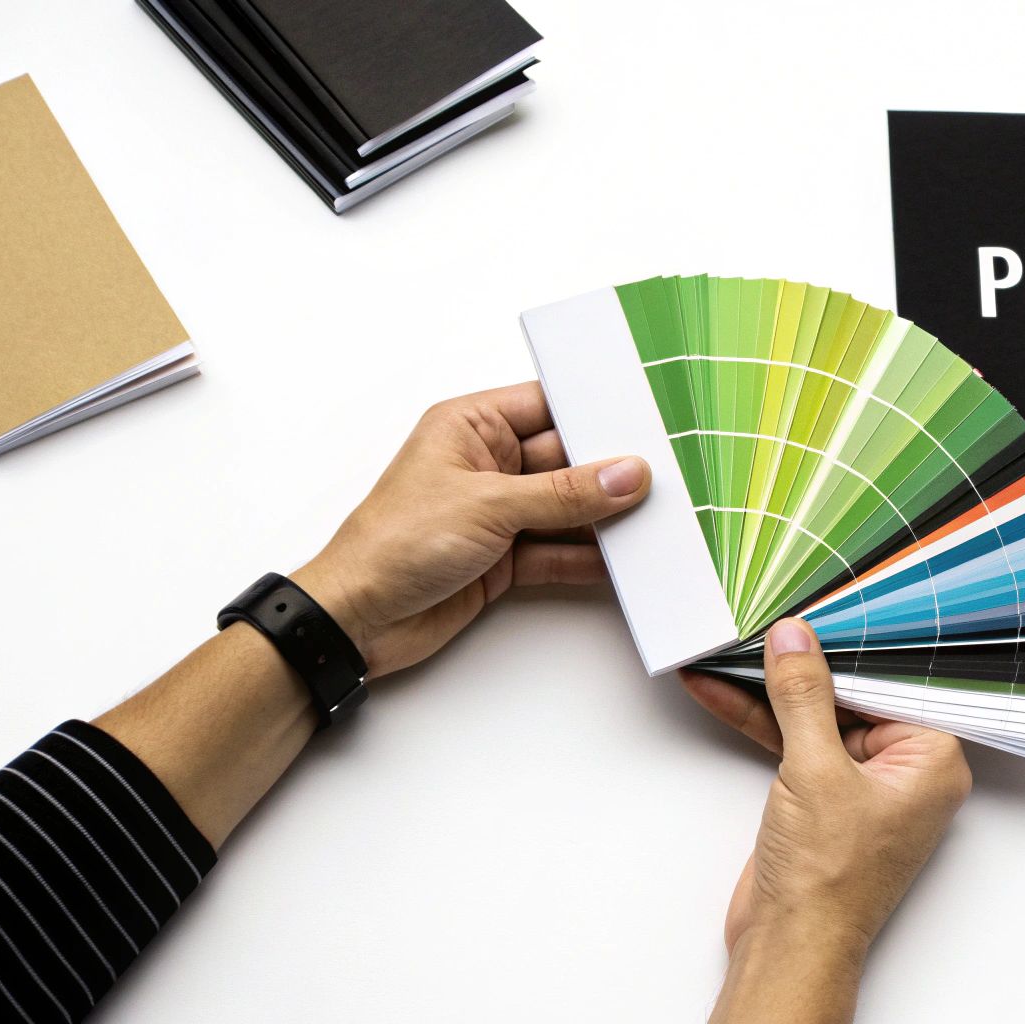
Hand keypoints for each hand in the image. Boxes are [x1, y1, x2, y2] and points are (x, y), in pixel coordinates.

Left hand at [293, 382, 649, 677]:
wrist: (358, 619)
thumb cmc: (394, 543)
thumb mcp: (488, 506)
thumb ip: (563, 494)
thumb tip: (625, 474)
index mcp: (471, 426)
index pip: (547, 405)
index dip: (595, 411)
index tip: (646, 417)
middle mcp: (488, 464)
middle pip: (567, 460)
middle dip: (611, 472)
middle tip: (666, 476)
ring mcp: (498, 513)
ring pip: (567, 509)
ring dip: (605, 519)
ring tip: (657, 521)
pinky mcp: (505, 559)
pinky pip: (559, 551)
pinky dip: (589, 558)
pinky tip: (624, 561)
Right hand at [681, 619, 971, 1023]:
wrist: (790, 943)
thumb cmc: (829, 878)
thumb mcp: (815, 769)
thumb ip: (804, 696)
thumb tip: (795, 640)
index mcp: (932, 760)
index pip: (895, 679)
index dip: (855, 641)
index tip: (822, 605)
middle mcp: (904, 770)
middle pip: (852, 693)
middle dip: (805, 661)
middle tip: (770, 617)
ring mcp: (860, 785)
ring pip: (816, 716)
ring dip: (770, 688)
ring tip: (731, 644)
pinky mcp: (821, 798)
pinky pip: (794, 743)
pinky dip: (760, 720)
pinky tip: (721, 689)